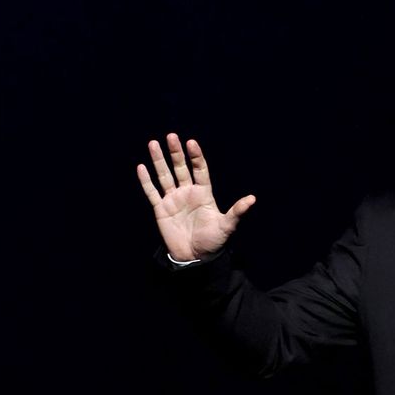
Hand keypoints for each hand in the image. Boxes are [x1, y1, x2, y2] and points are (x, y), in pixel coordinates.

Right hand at [137, 133, 255, 260]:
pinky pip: (152, 192)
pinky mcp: (161, 209)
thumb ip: (236, 212)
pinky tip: (141, 167)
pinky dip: (146, 181)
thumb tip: (252, 199)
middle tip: (171, 136)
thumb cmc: (213, 242)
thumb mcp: (226, 226)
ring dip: (158, 161)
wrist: (195, 257)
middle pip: (181, 168)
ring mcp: (173, 200)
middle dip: (176, 153)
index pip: (200, 170)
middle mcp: (188, 193)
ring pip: (164, 176)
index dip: (196, 157)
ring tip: (153, 143)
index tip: (191, 143)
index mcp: (203, 194)